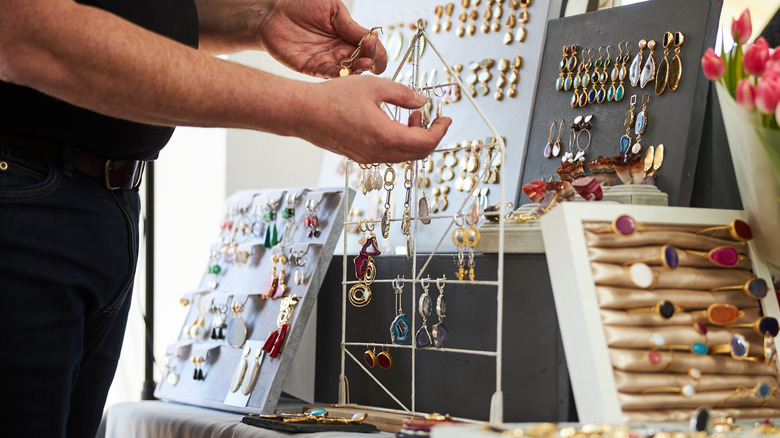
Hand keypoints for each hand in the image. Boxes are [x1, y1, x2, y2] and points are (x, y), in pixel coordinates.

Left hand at [255, 0, 386, 77]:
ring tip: (365, 64)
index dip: (377, 49)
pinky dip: (341, 74)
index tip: (376, 45)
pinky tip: (349, 70)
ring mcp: (328, 61)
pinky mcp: (314, 68)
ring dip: (359, 69)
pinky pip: (331, 74)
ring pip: (350, 70)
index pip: (370, 47)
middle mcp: (341, 50)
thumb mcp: (332, 9)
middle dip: (371, 59)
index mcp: (348, 36)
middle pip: (363, 60)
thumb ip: (350, 25)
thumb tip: (369, 37)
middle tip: (371, 54)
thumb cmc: (301, 5)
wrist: (273, 14)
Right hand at [298, 75, 450, 162]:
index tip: (445, 118)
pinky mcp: (360, 156)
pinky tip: (393, 122)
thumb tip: (422, 102)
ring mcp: (368, 157)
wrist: (303, 114)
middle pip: (418, 153)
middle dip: (430, 135)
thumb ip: (403, 94)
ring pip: (404, 155)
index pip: (425, 142)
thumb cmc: (333, 98)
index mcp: (385, 137)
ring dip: (414, 138)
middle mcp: (378, 153)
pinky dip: (399, 141)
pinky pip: (389, 154)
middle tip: (431, 116)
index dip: (440, 131)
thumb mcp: (374, 87)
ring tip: (410, 114)